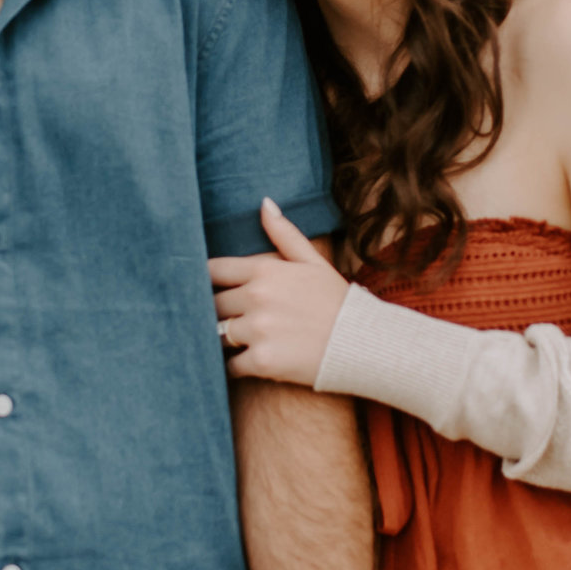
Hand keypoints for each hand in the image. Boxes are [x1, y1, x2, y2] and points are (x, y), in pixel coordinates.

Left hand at [212, 199, 349, 388]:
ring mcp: (258, 330)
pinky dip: (236, 367)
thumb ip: (284, 233)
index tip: (210, 290)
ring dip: (224, 340)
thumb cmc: (336, 301)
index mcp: (265, 271)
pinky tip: (249, 363)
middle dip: (218, 312)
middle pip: (212, 304)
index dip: (207, 281)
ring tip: (240, 342)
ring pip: (217, 335)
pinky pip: (230, 366)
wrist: (363, 343)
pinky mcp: (262, 361)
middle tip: (230, 319)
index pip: (212, 271)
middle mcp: (257, 297)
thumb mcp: (313, 262)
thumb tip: (264, 202)